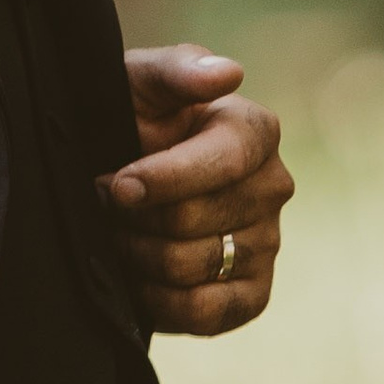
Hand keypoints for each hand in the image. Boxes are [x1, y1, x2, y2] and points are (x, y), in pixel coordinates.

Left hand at [98, 43, 292, 335]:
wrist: (112, 173)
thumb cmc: (129, 119)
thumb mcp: (138, 82)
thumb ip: (177, 70)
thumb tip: (228, 74)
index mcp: (255, 131)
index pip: (221, 163)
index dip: (162, 179)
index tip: (118, 185)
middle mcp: (273, 187)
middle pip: (192, 221)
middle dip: (134, 218)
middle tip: (110, 204)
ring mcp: (267, 243)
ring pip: (189, 268)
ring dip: (137, 255)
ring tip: (121, 233)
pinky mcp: (252, 294)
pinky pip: (205, 312)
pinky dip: (159, 300)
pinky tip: (140, 275)